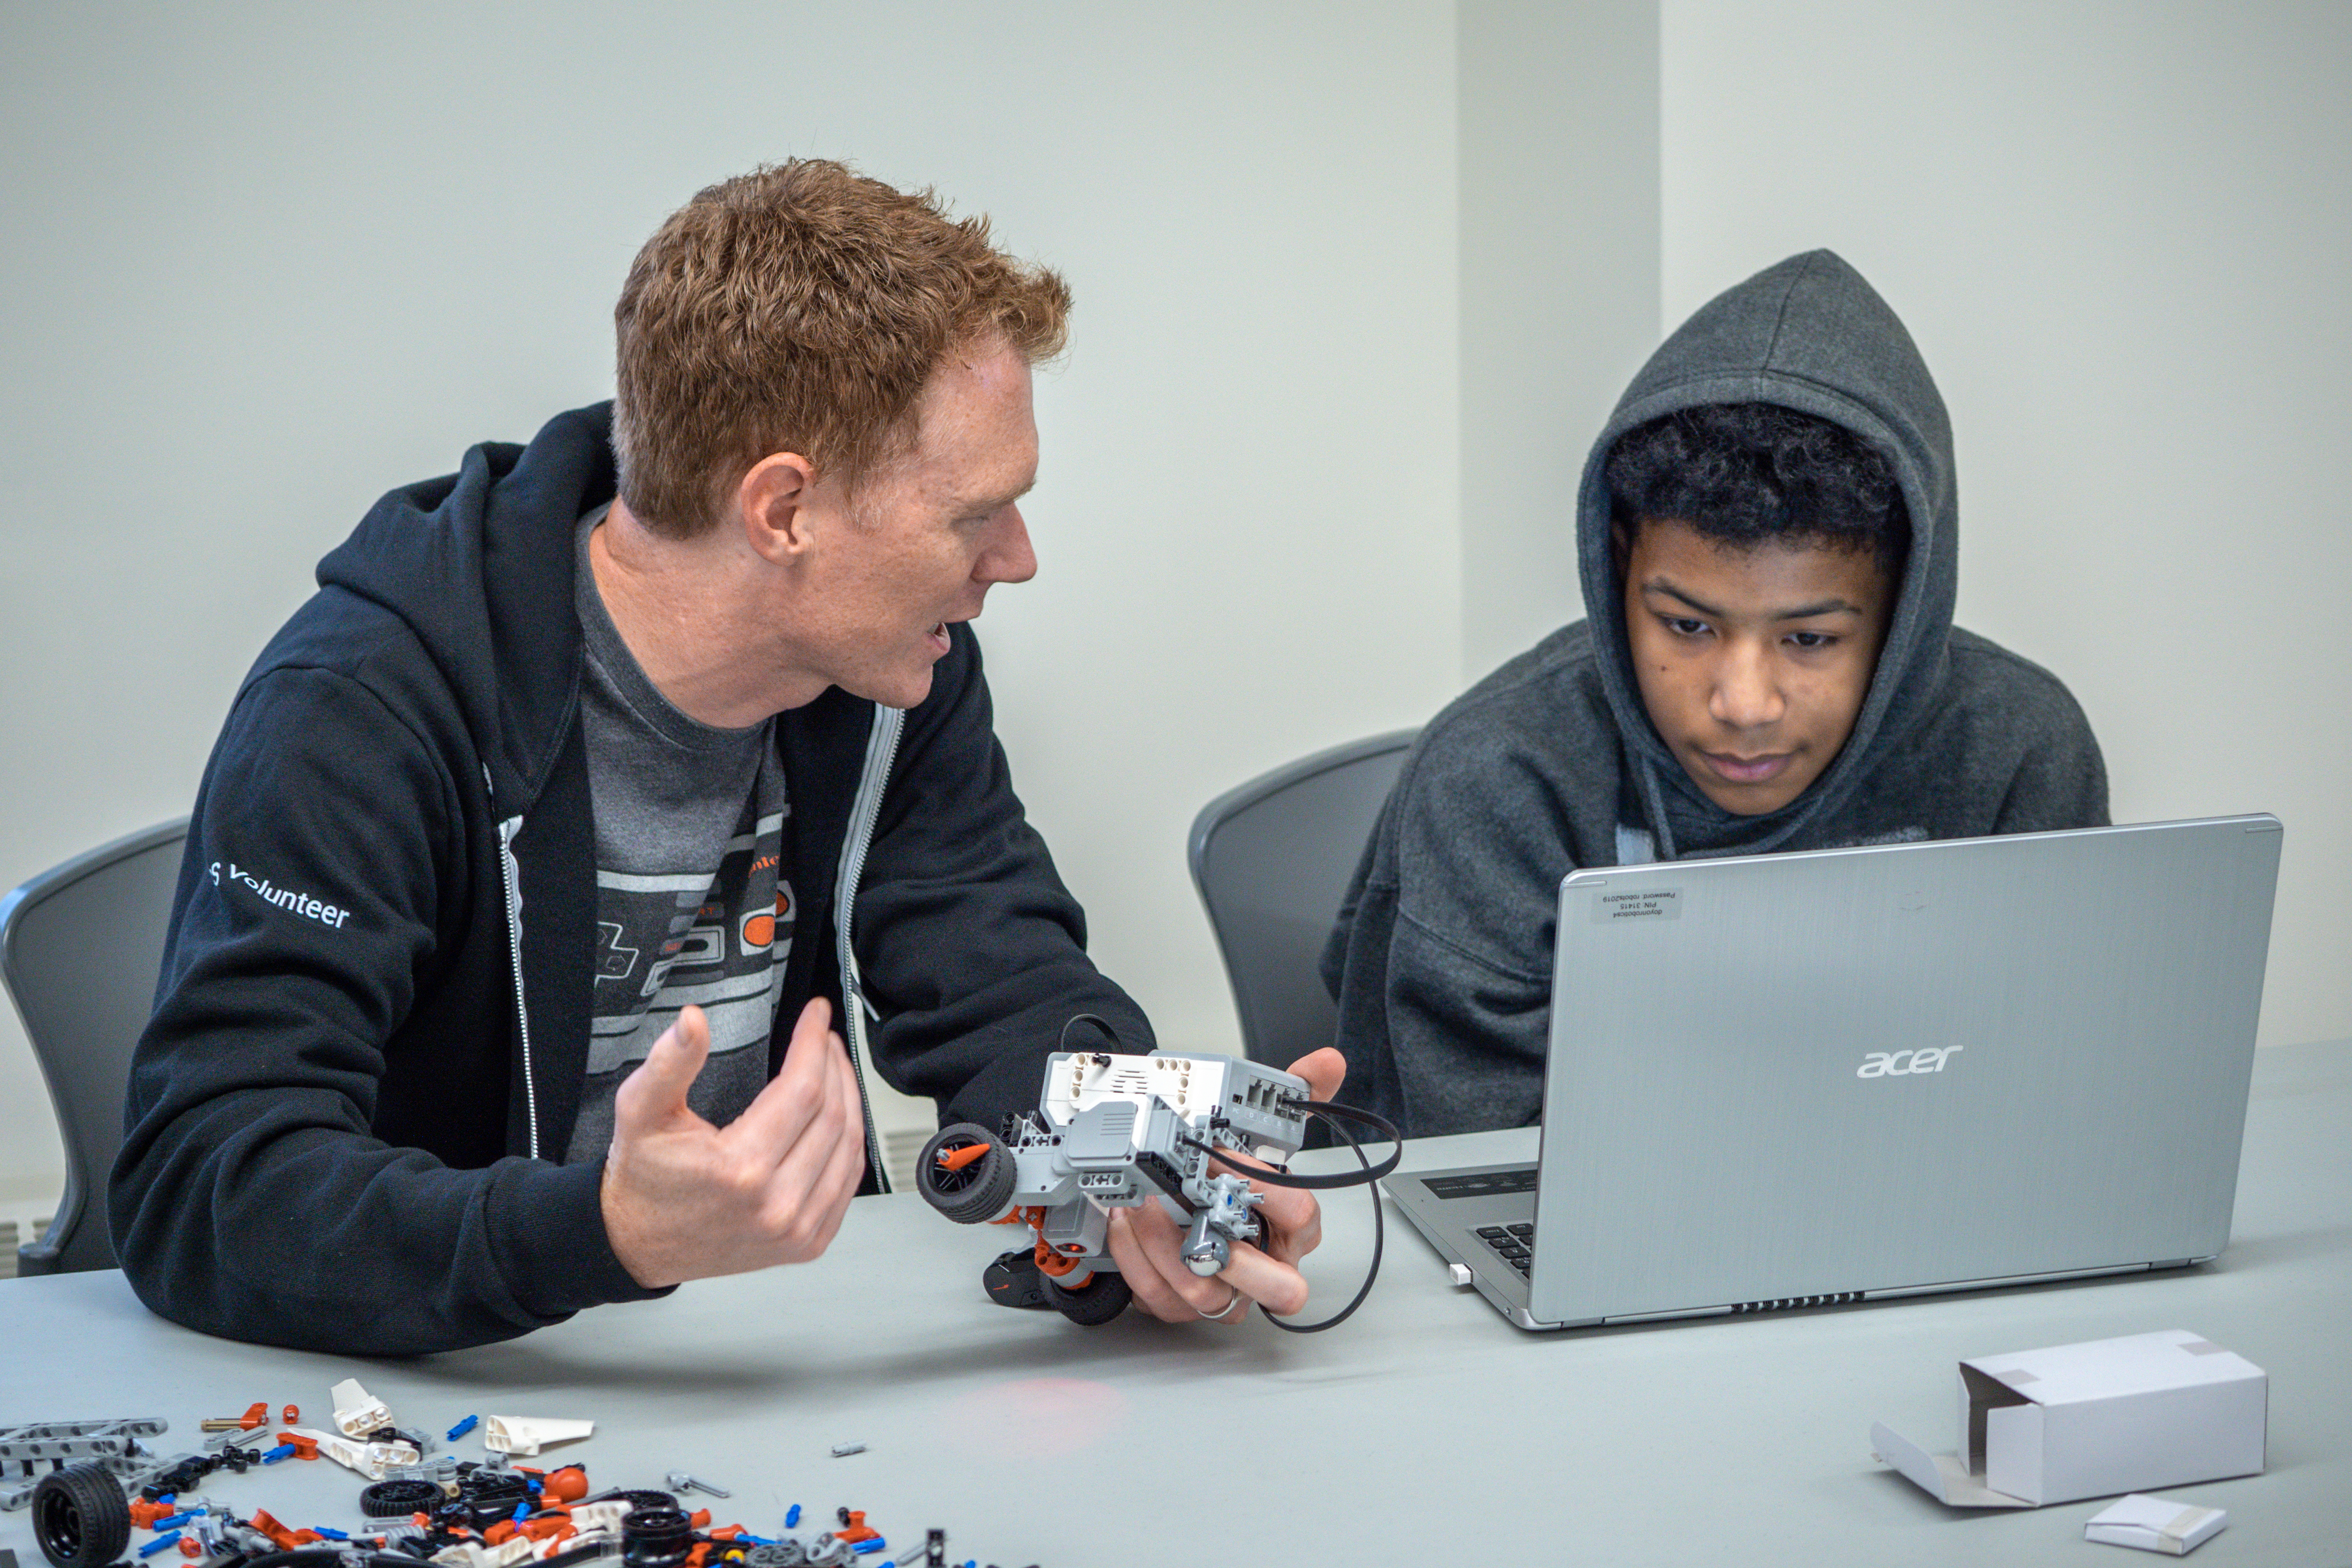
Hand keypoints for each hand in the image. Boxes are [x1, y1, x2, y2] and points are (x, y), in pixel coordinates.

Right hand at [600, 998, 868, 1287]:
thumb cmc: (642, 1179)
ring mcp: (797, 1228)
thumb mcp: (640, 1112)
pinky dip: (851, 1142)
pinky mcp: (808, 1242)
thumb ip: (669, 1062)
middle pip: (834, 1115)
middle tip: (824, 1038)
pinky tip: (842, 1115)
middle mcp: (777, 1204)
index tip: (816, 1015)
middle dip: (834, 1065)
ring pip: (850, 1147)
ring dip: (849, 1098)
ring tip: (834, 1067)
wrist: (638, 1243)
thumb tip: (693, 1021)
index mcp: (740, 1169)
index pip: (804, 1089)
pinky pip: (848, 1181)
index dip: (814, 1042)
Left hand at [1105, 1047, 1346, 1324]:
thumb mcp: (1265, 1135)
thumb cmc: (1233, 1186)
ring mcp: (1226, 1294)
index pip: (1302, 1217)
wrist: (1189, 1218)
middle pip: (1281, 1290)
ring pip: (1207, 1294)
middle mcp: (1266, 1268)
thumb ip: (1299, 1096)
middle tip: (1199, 1223)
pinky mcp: (1182, 1306)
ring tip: (1142, 1206)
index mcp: (1294, 1229)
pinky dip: (1136, 1257)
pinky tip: (1125, 1222)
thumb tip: (1328, 1061)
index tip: (1224, 1160)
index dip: (1265, 1189)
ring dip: (1166, 1247)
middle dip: (1237, 1259)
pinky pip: (1160, 1297)